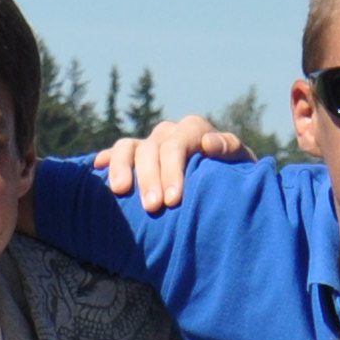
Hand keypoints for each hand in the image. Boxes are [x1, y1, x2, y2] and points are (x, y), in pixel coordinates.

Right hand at [99, 113, 244, 210]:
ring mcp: (149, 146)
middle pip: (152, 148)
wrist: (225, 189)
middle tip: (152, 208)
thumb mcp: (241, 164)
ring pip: (129, 147)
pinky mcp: (135, 159)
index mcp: (194, 131)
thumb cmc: (234, 179)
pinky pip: (117, 153)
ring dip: (123, 168)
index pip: (180, 140)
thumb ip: (230, 149)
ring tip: (121, 192)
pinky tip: (97, 167)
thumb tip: (209, 145)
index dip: (174, 167)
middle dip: (150, 178)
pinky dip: (108, 160)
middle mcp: (169, 135)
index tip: (174, 199)